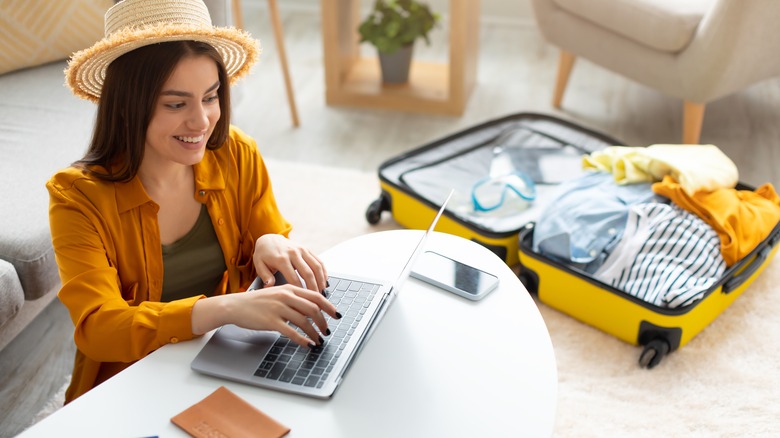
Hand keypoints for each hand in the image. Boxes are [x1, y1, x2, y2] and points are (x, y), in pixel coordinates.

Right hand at [192, 284, 340, 347]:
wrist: (235, 305)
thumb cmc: (257, 302)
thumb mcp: (277, 294)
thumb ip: (293, 299)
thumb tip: (312, 309)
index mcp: (289, 288)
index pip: (315, 296)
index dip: (329, 306)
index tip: (336, 315)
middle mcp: (285, 296)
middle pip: (313, 309)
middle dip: (323, 322)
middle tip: (327, 331)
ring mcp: (278, 308)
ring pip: (304, 321)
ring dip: (314, 333)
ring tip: (319, 340)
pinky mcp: (271, 321)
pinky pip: (291, 332)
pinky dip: (302, 339)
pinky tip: (307, 344)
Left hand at [252, 234, 327, 292]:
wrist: (269, 239)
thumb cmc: (264, 254)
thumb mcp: (259, 265)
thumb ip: (265, 276)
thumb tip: (269, 286)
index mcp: (281, 259)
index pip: (293, 278)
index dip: (299, 290)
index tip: (303, 300)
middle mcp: (293, 253)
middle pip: (308, 273)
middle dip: (313, 287)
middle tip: (315, 299)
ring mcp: (302, 250)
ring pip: (316, 267)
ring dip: (321, 280)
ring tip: (321, 291)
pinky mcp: (307, 249)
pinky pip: (318, 261)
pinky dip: (323, 272)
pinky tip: (324, 281)